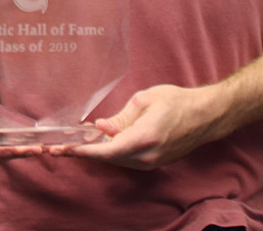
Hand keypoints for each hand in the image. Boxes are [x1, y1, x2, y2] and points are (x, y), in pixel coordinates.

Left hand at [57, 84, 230, 169]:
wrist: (205, 115)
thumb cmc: (176, 101)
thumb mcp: (144, 100)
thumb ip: (120, 118)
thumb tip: (100, 129)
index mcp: (144, 138)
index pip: (107, 150)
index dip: (83, 151)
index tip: (63, 149)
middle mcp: (147, 156)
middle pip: (108, 158)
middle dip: (83, 152)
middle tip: (57, 147)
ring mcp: (152, 162)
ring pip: (116, 160)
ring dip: (96, 153)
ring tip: (73, 144)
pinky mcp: (154, 162)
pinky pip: (127, 159)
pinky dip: (111, 152)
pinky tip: (98, 143)